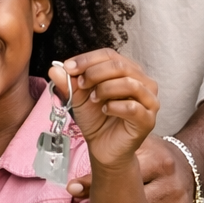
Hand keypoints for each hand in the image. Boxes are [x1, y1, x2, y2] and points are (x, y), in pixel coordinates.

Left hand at [51, 50, 158, 171]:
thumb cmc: (96, 118)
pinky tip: (105, 110)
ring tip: (93, 99)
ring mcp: (149, 101)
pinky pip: (133, 107)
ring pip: (130, 83)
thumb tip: (54, 68)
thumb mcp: (78, 97)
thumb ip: (68, 82)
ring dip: (106, 88)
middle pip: (120, 66)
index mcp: (128, 70)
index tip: (68, 68)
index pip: (109, 55)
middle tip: (80, 84)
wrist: (103, 147)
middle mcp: (143, 82)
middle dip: (95, 73)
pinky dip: (115, 106)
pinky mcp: (148, 120)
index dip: (87, 59)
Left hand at [68, 132, 195, 202]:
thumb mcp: (137, 148)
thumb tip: (73, 186)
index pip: (122, 171)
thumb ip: (109, 161)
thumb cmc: (155, 156)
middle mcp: (168, 179)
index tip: (73, 189)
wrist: (190, 166)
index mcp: (156, 157)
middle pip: (131, 198)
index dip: (96, 181)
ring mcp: (176, 202)